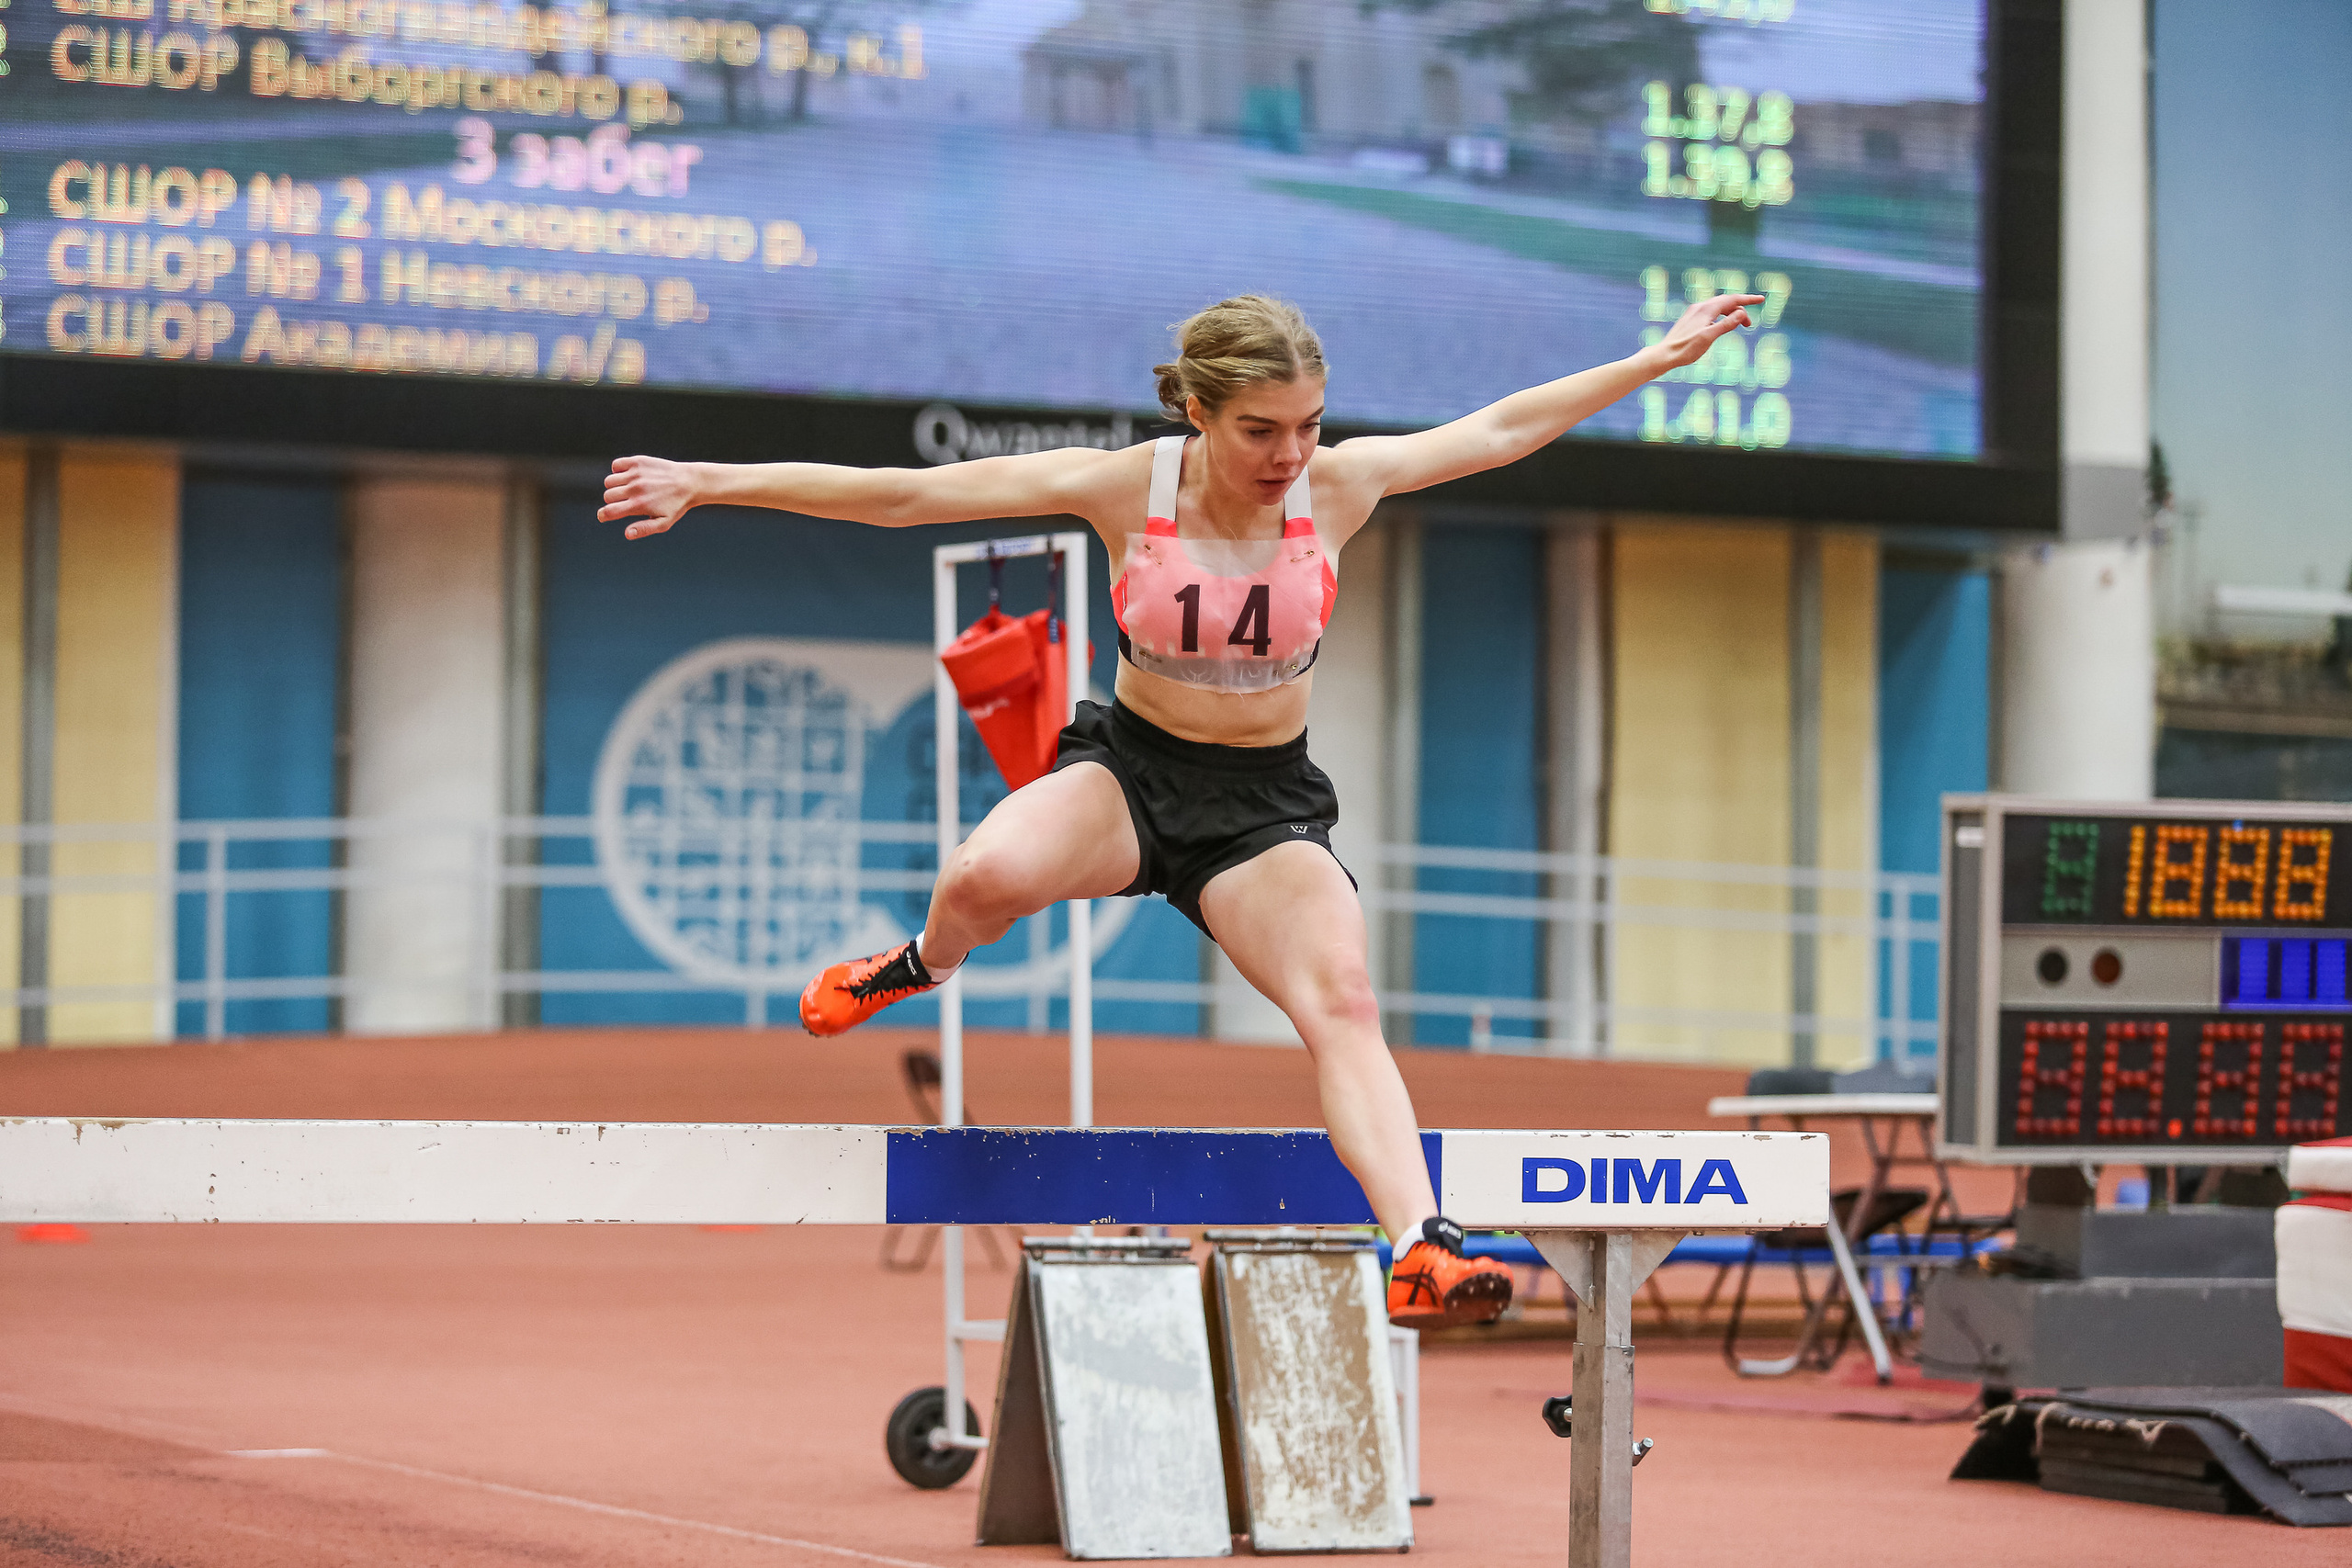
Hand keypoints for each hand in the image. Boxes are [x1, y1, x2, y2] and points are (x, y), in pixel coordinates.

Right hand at [599, 455, 697, 538]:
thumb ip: (644, 529)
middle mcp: (635, 488)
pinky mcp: (638, 461)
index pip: (609, 511)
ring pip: (609, 481)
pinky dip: (617, 471)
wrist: (690, 482)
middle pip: (607, 496)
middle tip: (625, 502)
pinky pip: (615, 465)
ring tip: (627, 489)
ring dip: (614, 486)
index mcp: (639, 505)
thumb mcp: (664, 523)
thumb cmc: (676, 505)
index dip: (602, 515)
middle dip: (612, 501)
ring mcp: (636, 473)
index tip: (603, 516)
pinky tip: (629, 476)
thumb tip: (627, 534)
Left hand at [1646, 293, 1761, 373]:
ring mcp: (1694, 312)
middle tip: (1749, 325)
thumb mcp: (1709, 337)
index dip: (1748, 299)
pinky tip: (1722, 324)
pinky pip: (1711, 312)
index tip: (1761, 300)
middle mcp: (1700, 307)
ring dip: (1731, 313)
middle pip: (1726, 302)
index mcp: (1706, 310)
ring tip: (1739, 326)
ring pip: (1718, 307)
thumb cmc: (1686, 349)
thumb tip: (1740, 313)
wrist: (1664, 355)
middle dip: (1740, 309)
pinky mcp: (1690, 319)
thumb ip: (1726, 325)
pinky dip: (1722, 315)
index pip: (1732, 299)